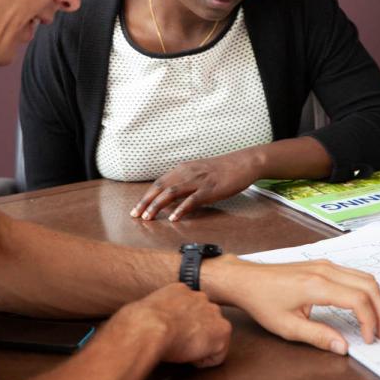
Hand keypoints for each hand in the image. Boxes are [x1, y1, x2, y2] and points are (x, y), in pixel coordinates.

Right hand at [112, 283, 231, 366]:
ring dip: (200, 347)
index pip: (189, 308)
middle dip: (195, 334)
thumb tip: (147, 324)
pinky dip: (204, 361)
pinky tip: (189, 356)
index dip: (181, 326)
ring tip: (182, 350)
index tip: (170, 334)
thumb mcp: (145, 311)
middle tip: (177, 344)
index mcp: (180, 290)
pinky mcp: (222, 331)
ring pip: (213, 337)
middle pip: (205, 320)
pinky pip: (217, 355)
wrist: (148, 327)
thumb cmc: (139, 324)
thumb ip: (156, 313)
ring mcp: (213, 313)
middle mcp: (200, 297)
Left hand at [131, 153, 257, 221]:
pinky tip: (173, 218)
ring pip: (172, 193)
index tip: (136, 208)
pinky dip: (181, 209)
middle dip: (146, 202)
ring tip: (148, 217)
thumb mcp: (199, 172)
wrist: (244, 162)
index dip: (146, 196)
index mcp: (184, 169)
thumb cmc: (223, 169)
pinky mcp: (211, 189)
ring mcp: (199, 181)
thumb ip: (185, 182)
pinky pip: (192, 199)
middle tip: (135, 215)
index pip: (159, 182)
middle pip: (161, 187)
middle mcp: (188, 173)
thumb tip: (171, 198)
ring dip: (158, 205)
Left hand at [205, 257, 379, 353]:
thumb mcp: (288, 327)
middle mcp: (325, 270)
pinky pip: (354, 274)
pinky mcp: (323, 264)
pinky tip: (363, 308)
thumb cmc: (263, 302)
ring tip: (377, 322)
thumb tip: (344, 347)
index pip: (358, 301)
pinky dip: (365, 291)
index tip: (370, 340)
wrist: (246, 279)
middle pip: (369, 286)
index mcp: (317, 285)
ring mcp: (326, 264)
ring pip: (365, 277)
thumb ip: (318, 337)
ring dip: (376, 300)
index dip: (370, 322)